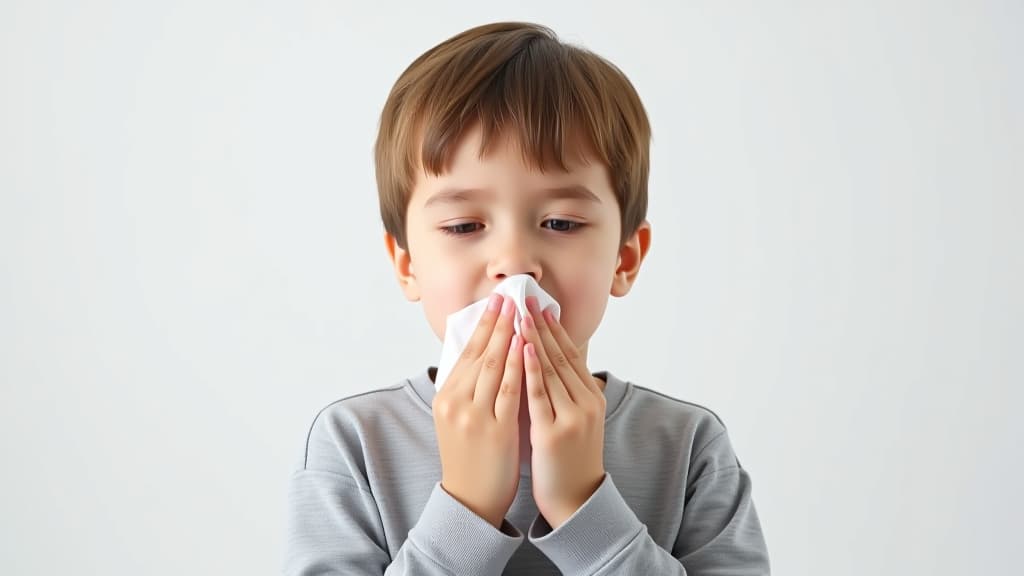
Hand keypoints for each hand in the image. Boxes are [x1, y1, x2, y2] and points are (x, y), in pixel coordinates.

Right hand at [433, 293, 524, 528]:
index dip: (483, 325)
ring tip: (521, 312)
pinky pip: (509, 390)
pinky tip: (528, 347)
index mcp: (445, 397)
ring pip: (494, 367)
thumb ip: (467, 389)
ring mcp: (474, 415)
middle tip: (510, 297)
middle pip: (480, 353)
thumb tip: (484, 356)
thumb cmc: (469, 458)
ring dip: (509, 336)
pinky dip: (519, 366)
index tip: (495, 303)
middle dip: (497, 323)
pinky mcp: (494, 430)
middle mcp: (455, 402)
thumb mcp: (457, 419)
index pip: (466, 352)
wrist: (469, 501)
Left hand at [520, 296, 606, 528]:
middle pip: (560, 356)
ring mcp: (572, 417)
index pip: (570, 354)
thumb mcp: (573, 421)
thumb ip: (564, 393)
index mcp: (590, 398)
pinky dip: (531, 368)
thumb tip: (545, 363)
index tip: (539, 305)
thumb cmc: (567, 461)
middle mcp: (585, 402)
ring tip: (520, 313)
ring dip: (533, 338)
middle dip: (541, 325)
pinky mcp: (554, 432)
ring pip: (550, 369)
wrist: (576, 502)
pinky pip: (540, 394)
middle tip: (526, 298)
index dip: (554, 329)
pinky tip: (521, 348)